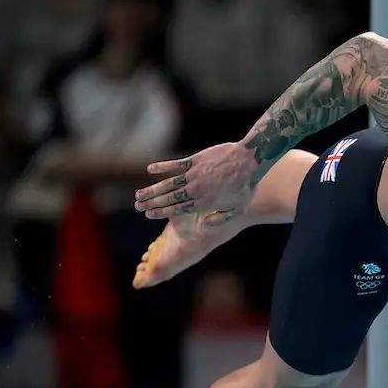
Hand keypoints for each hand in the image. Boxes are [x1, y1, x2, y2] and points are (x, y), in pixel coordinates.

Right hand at [133, 143, 256, 222]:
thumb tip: (203, 226)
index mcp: (204, 204)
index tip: (148, 214)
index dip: (160, 212)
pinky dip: (162, 167)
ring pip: (168, 184)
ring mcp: (194, 175)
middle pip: (168, 198)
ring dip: (152, 189)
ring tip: (139, 193)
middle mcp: (196, 190)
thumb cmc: (245, 187)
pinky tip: (150, 169)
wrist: (249, 161)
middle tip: (138, 206)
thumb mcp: (237, 210)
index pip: (177, 210)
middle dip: (151, 203)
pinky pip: (175, 165)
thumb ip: (219, 220)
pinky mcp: (195, 161)